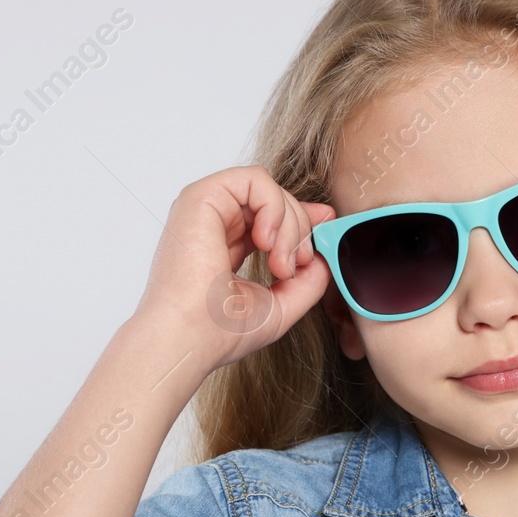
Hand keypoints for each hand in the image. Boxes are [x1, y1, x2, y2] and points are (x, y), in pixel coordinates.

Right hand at [132, 165, 336, 368]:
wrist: (191, 337)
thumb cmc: (221, 331)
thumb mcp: (280, 306)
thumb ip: (307, 281)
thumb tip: (323, 256)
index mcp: (227, 245)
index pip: (270, 216)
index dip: (302, 217)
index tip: (326, 225)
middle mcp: (215, 223)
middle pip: (275, 201)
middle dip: (300, 230)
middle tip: (296, 266)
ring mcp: (207, 208)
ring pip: (269, 189)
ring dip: (290, 223)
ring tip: (281, 263)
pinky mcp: (202, 197)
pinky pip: (255, 179)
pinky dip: (275, 207)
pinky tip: (267, 241)